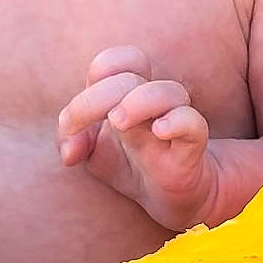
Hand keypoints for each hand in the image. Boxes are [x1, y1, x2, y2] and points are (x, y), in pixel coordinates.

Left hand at [57, 45, 217, 231]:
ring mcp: (174, 121)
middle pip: (130, 75)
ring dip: (139, 102)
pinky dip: (177, 122)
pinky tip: (159, 131)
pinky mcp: (191, 148)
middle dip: (98, 99)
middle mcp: (151, 102)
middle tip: (87, 128)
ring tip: (119, 122)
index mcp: (125, 95)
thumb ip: (73, 144)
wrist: (169, 197)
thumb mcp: (93, 155)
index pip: (109, 65)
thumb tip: (69, 152)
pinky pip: (193, 124)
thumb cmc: (131, 166)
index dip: (86, 91)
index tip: (70, 128)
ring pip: (169, 92)